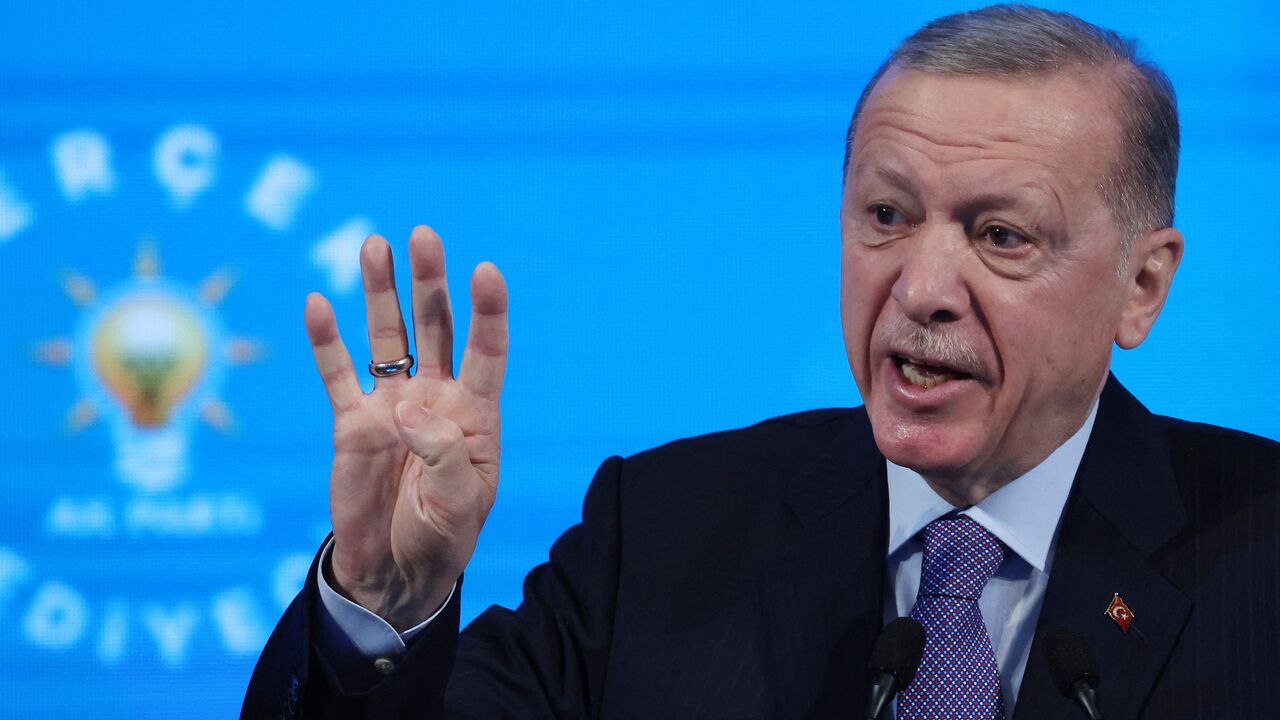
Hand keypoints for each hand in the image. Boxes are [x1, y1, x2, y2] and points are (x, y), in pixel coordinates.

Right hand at [304, 225, 507, 629]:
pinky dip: (326, 341)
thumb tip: (406, 405)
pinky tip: (319, 303)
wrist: (394, 572)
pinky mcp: (351, 423)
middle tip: (423, 236)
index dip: (488, 312)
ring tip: (375, 245)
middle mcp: (436, 400)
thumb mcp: (458, 504)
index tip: (486, 271)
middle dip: (429, 283)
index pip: (487, 353)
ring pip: (386, 339)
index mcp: (475, 417)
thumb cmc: (441, 538)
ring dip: (381, 293)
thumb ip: (441, 452)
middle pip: (435, 329)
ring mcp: (391, 407)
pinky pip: (337, 374)